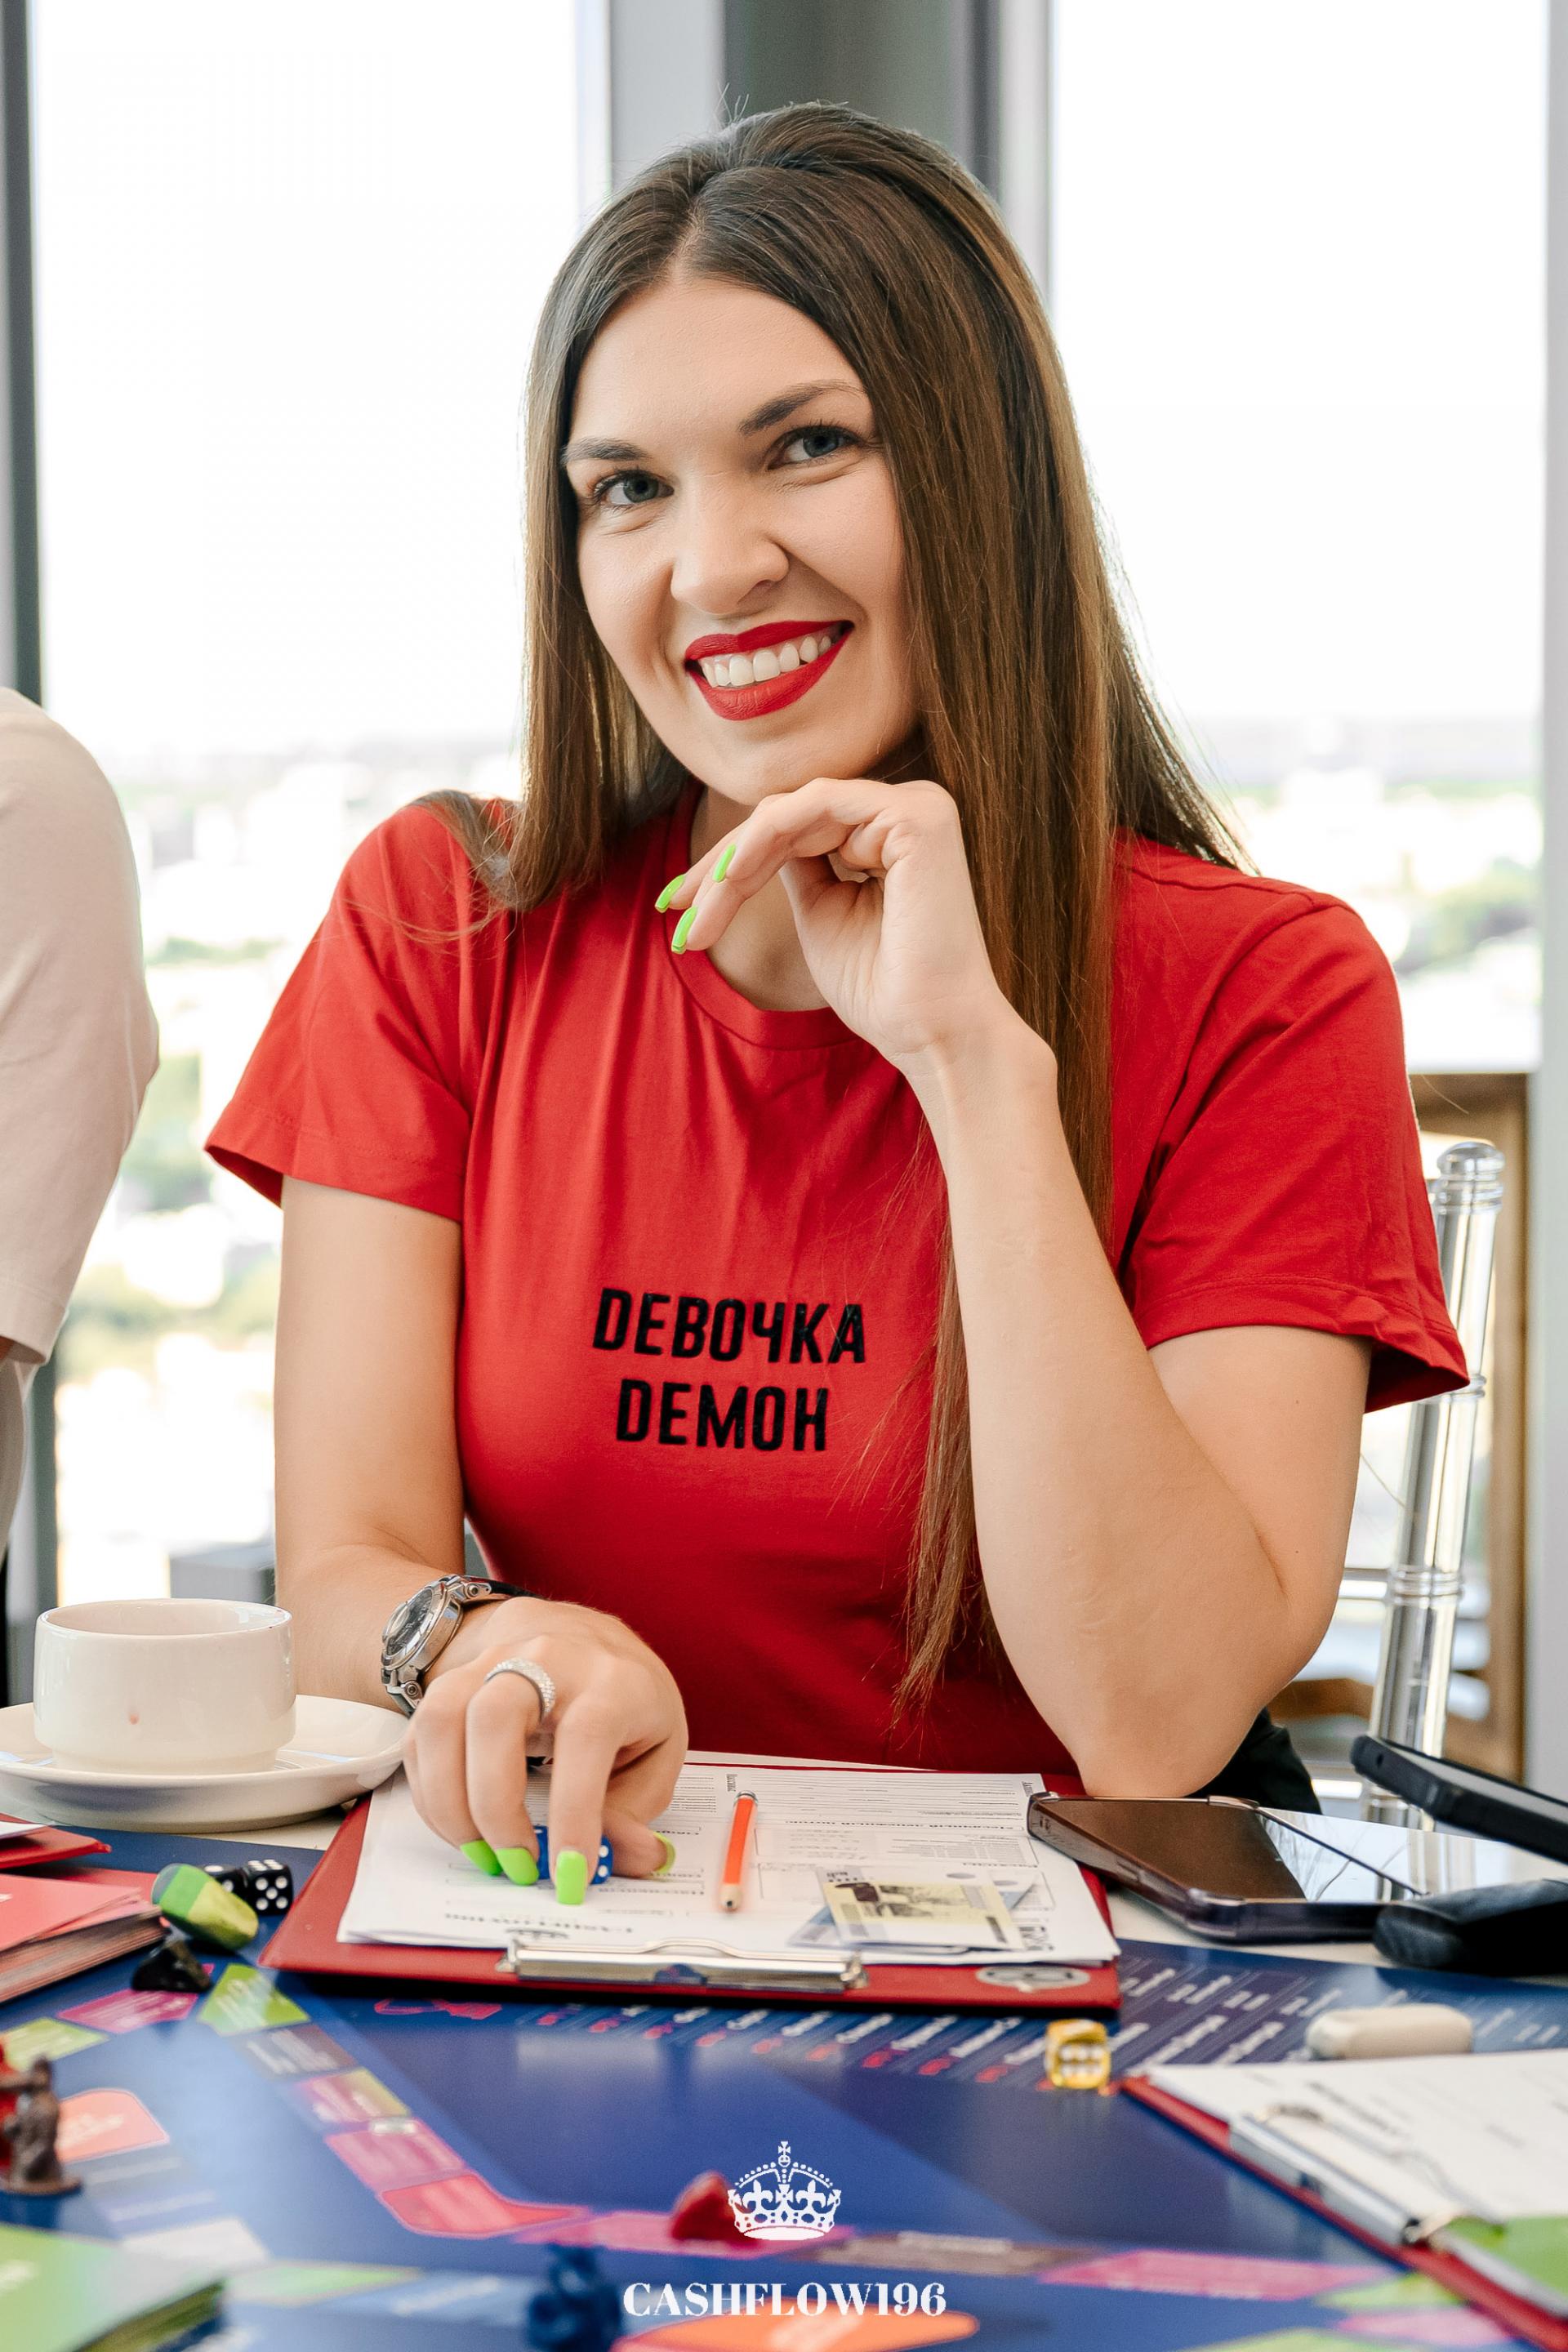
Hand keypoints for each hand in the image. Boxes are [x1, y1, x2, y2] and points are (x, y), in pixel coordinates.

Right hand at [404, 1597, 687, 1894]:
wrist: (580, 1636)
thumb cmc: (623, 1700)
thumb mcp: (659, 1752)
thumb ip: (637, 1810)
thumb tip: (631, 1857)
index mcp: (611, 1679)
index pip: (587, 1734)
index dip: (575, 1810)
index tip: (569, 1873)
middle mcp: (547, 1659)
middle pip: (495, 1715)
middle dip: (494, 1805)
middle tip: (514, 1864)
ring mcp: (491, 1663)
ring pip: (443, 1720)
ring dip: (450, 1802)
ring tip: (481, 1852)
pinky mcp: (452, 1680)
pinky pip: (421, 1737)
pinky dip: (431, 1795)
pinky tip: (461, 1827)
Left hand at [663, 778, 1036, 1083]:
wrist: (932, 1034)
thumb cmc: (882, 991)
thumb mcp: (821, 915)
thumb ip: (794, 867)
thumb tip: (747, 839)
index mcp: (891, 833)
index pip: (792, 831)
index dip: (730, 867)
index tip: (680, 909)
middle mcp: (906, 810)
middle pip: (785, 817)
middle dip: (721, 866)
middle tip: (674, 907)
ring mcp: (916, 806)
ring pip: (791, 811)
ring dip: (734, 861)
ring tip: (697, 909)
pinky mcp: (916, 814)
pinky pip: (816, 805)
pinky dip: (765, 838)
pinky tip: (732, 878)